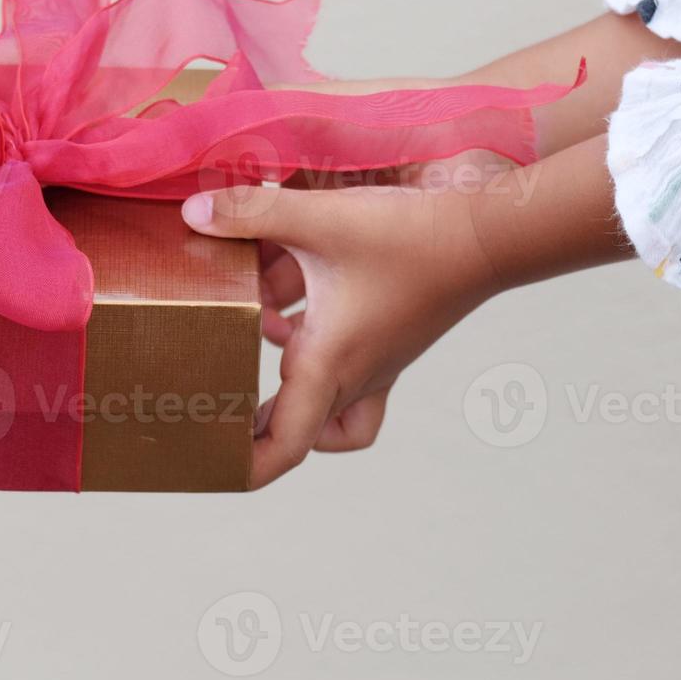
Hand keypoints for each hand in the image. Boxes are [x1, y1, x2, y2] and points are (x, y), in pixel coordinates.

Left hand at [181, 182, 499, 487]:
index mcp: (330, 364)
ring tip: (249, 332)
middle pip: (299, 430)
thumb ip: (252, 212)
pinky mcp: (387, 333)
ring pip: (324, 399)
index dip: (246, 466)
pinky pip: (342, 359)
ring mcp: (376, 358)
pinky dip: (308, 339)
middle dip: (255, 430)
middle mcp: (353, 373)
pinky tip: (287, 296)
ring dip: (283, 377)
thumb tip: (192, 213)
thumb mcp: (322, 220)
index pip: (286, 445)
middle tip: (217, 416)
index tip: (213, 468)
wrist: (488, 233)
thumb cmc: (413, 237)